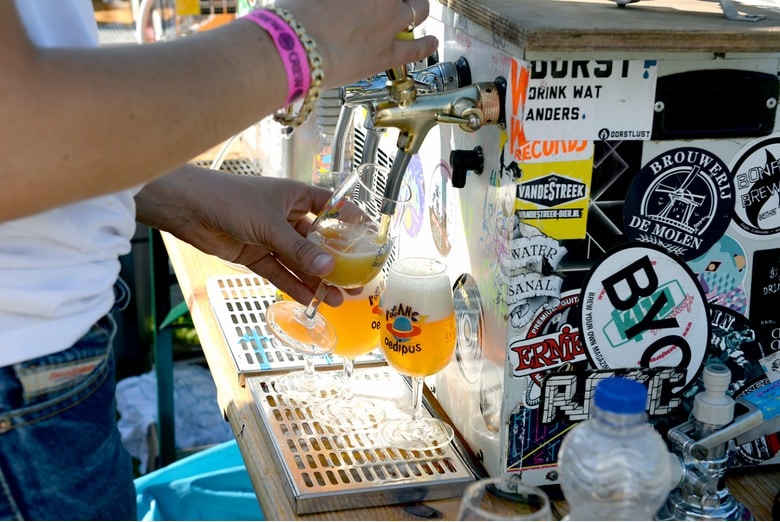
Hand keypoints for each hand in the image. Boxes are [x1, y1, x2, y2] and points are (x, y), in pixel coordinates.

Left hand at [135, 165, 343, 306]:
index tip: (370, 237)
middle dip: (334, 262)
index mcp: (295, 196)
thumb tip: (328, 268)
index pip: (331, 207)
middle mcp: (286, 216)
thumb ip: (298, 249)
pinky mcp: (255, 254)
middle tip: (354, 281)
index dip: (351, 220)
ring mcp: (270, 237)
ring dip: (316, 280)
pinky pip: (280, 271)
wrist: (188, 208)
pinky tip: (310, 299)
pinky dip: (293, 285)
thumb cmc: (230, 200)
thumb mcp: (270, 225)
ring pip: (299, 261)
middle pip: (317, 241)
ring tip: (336, 299)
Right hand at [277, 0, 437, 88]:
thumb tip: (346, 5)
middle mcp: (383, 2)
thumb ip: (340, 1)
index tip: (372, 1)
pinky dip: (426, 44)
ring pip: (418, 10)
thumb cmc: (298, 17)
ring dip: (417, 7)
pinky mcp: (387, 54)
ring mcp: (388, 24)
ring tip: (418, 8)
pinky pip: (416, 48)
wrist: (295, 51)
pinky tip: (431, 41)